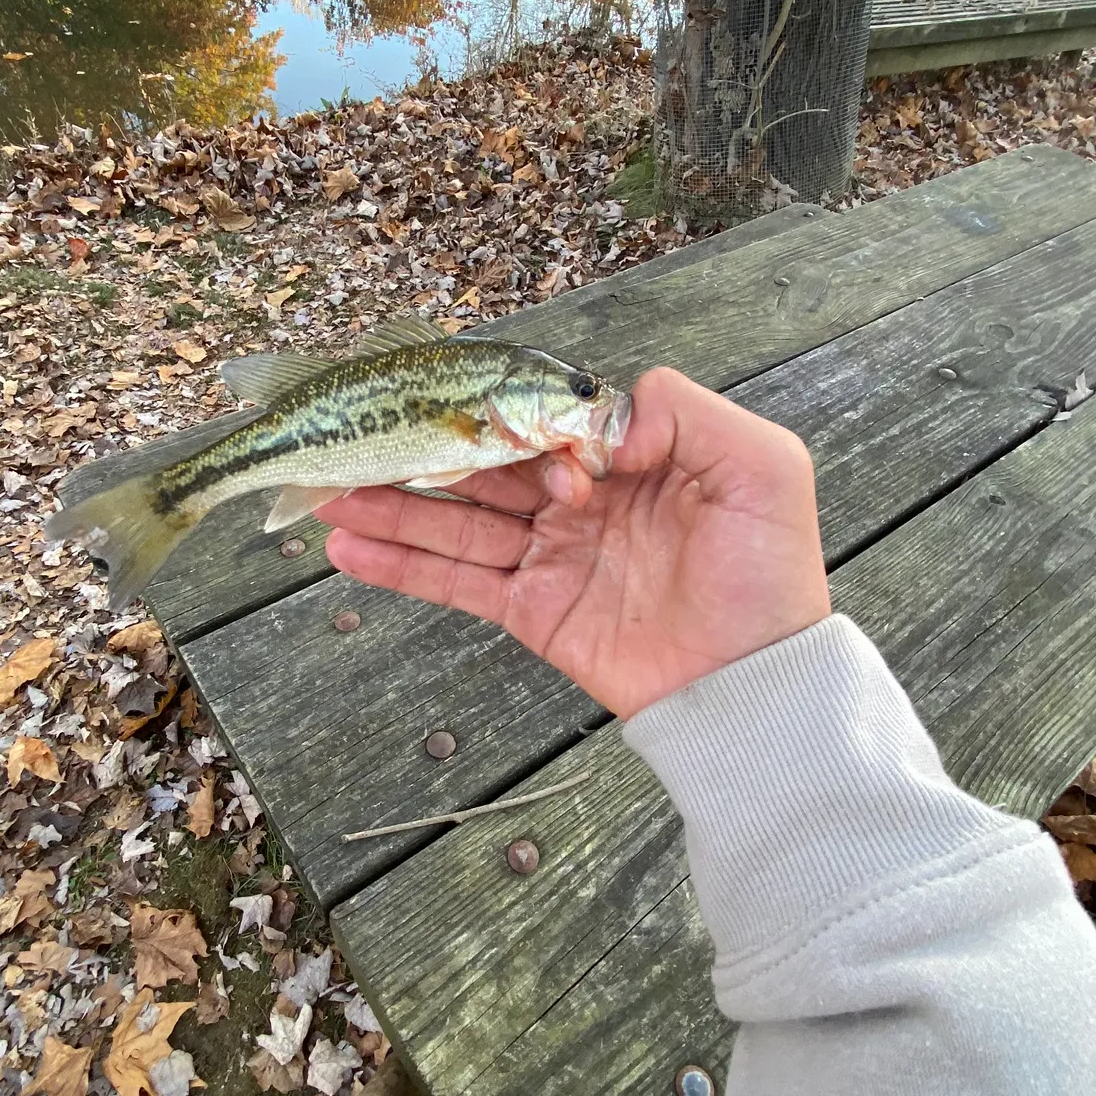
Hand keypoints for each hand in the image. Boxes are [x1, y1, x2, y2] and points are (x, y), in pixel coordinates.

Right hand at [319, 367, 830, 718]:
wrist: (758, 684)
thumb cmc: (768, 575)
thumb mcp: (761, 467)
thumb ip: (684, 411)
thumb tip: (599, 422)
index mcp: (626, 458)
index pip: (543, 421)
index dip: (507, 419)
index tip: (479, 423)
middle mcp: (580, 501)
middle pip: (484, 466)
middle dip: (420, 449)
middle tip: (355, 433)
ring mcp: (551, 557)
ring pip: (456, 520)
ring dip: (390, 505)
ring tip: (326, 490)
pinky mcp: (533, 611)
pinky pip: (457, 582)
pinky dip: (400, 565)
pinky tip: (347, 549)